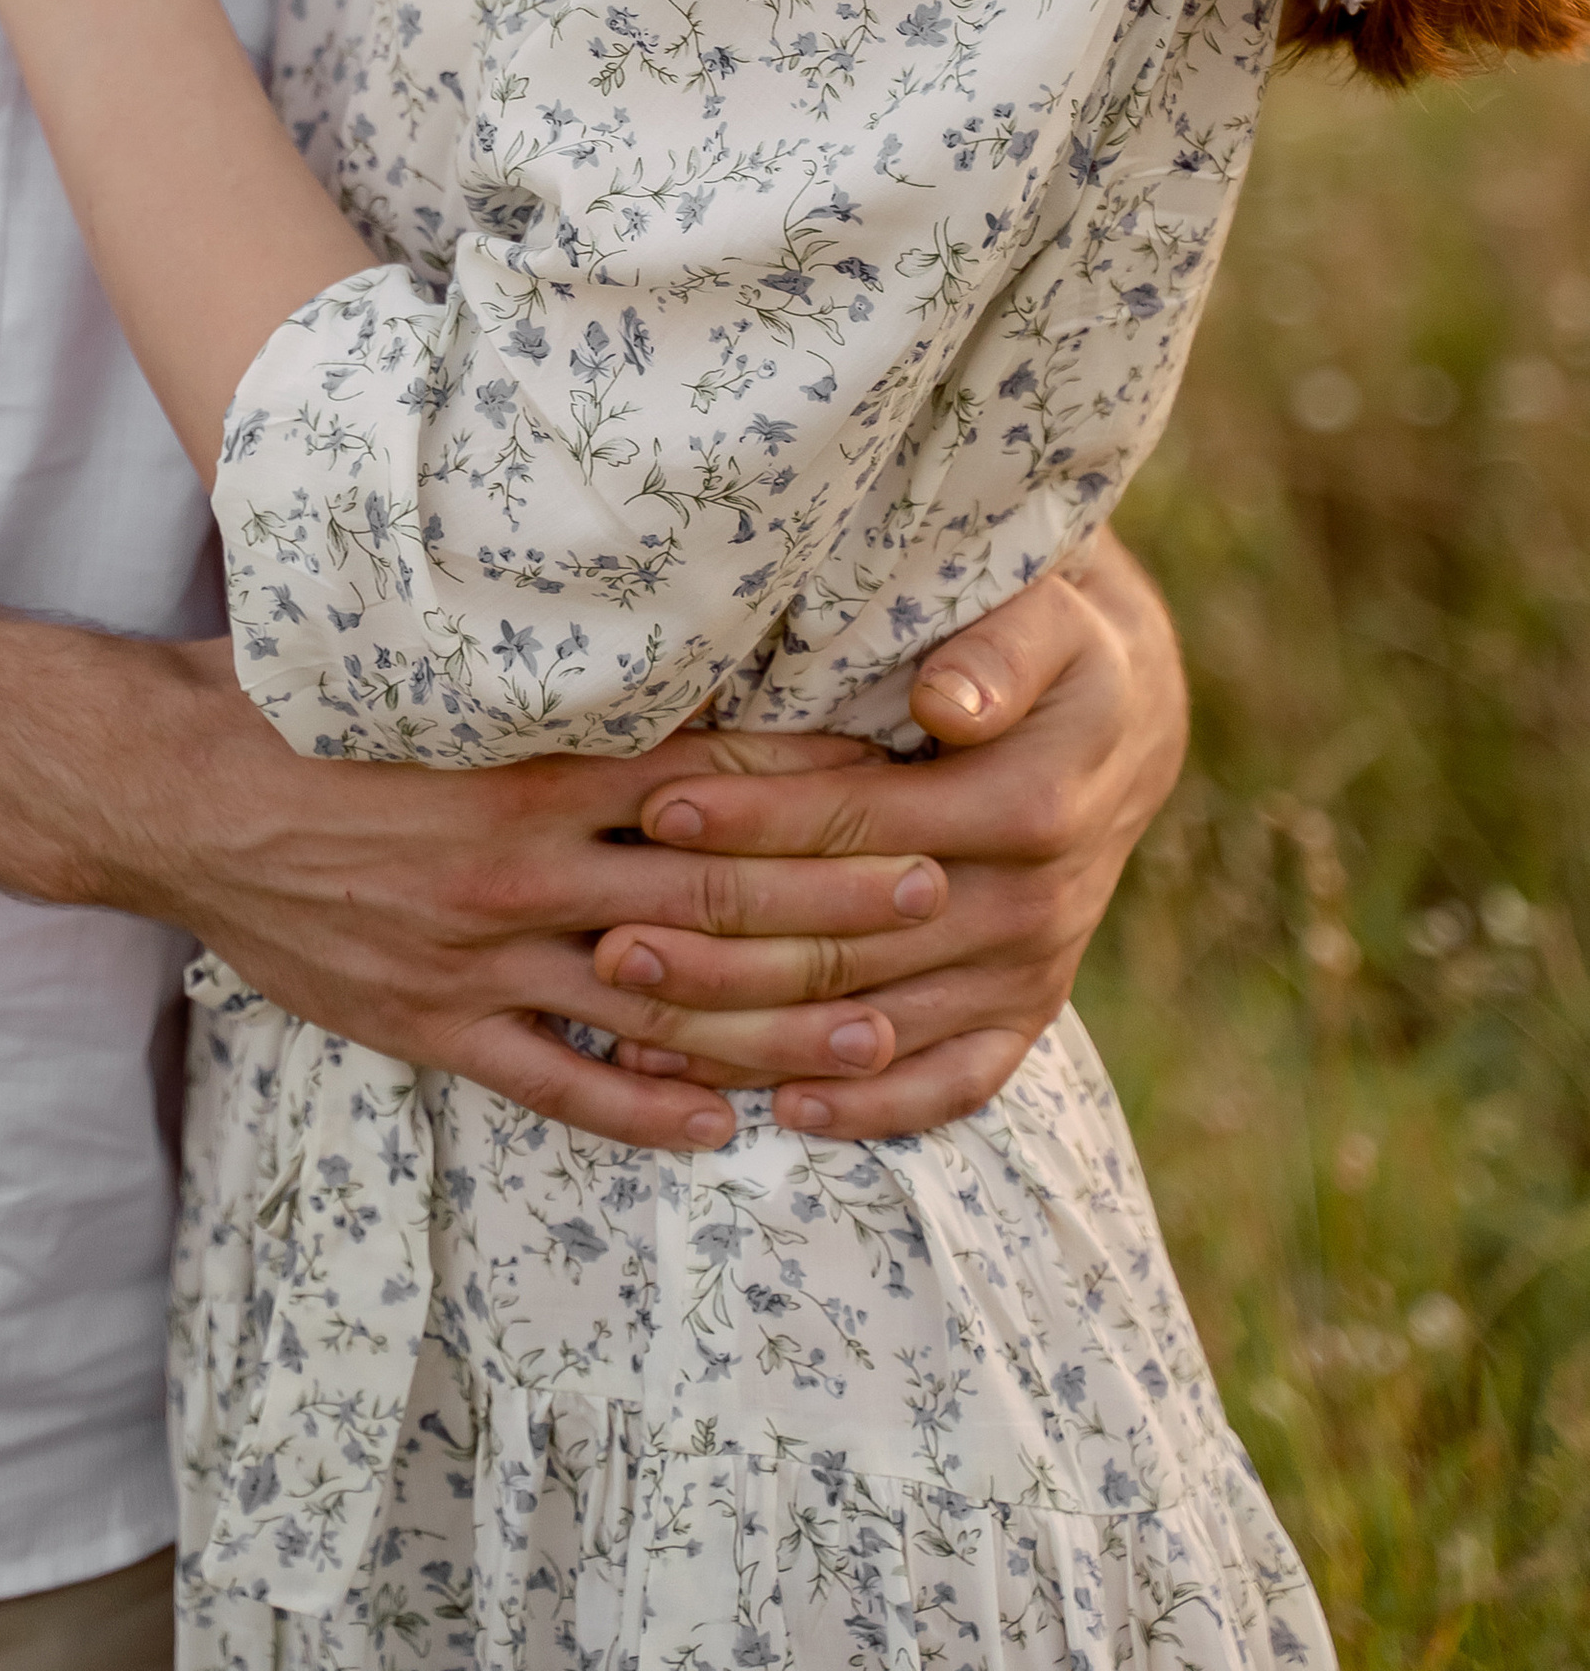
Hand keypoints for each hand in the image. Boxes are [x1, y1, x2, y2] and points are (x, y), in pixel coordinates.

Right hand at [120, 642, 958, 1153]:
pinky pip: (560, 1087)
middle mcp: (520, 864)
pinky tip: (720, 1124)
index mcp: (528, 763)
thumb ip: (539, 662)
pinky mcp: (433, 1025)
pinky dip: (646, 1112)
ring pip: (659, 1004)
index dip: (810, 776)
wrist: (170, 790)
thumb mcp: (429, 661)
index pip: (707, 771)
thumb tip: (648, 610)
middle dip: (835, 896)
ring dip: (777, 1019)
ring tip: (878, 1027)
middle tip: (938, 890)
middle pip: (714, 893)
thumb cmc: (304, 700)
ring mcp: (479, 956)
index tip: (900, 769)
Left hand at [589, 532, 1187, 1137]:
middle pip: (849, 942)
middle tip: (611, 944)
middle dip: (722, 947)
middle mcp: (1030, 905)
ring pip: (875, 1025)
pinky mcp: (1027, 1015)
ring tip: (644, 1034)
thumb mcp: (1040, 624)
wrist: (1123, 729)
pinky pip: (951, 1082)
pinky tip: (782, 1110)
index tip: (657, 811)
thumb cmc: (1051, 655)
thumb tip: (945, 701)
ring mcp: (1030, 972)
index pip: (861, 821)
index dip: (756, 819)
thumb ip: (994, 654)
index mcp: (1025, 806)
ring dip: (756, 1036)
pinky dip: (868, 1105)